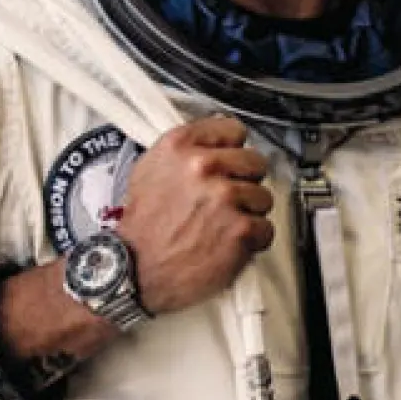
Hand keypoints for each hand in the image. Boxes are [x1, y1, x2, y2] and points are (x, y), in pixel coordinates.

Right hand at [115, 115, 274, 315]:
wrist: (134, 270)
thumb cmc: (142, 226)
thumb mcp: (149, 169)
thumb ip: (184, 150)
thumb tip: (215, 141)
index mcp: (180, 145)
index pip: (233, 130)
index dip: (232, 150)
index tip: (227, 164)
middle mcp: (203, 166)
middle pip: (254, 162)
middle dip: (244, 181)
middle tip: (225, 200)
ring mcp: (224, 196)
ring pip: (263, 196)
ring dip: (248, 212)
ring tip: (222, 225)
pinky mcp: (240, 229)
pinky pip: (266, 228)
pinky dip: (253, 240)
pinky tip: (229, 243)